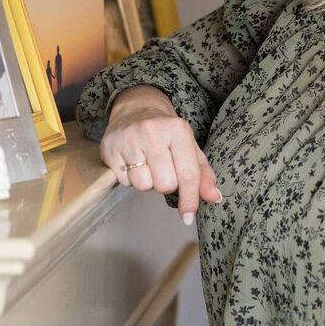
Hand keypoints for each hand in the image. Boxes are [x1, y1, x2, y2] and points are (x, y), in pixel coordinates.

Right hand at [100, 85, 222, 225]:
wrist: (136, 108)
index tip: (188, 216)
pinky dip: (130, 178)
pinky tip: (132, 163)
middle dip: (166, 184)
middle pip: (165, 184)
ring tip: (147, 165)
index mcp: (178, 130)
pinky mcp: (110, 147)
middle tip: (163, 170)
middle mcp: (152, 131)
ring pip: (143, 185)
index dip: (189, 200)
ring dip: (147, 182)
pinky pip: (124, 181)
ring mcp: (129, 139)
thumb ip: (203, 173)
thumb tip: (215, 198)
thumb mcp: (189, 147)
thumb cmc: (167, 133)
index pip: (187, 175)